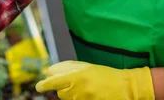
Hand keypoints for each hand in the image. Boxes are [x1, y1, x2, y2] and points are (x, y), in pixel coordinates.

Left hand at [36, 61, 153, 99]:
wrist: (124, 87)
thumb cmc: (105, 74)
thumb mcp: (87, 67)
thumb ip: (67, 68)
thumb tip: (50, 71)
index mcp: (78, 76)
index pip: (55, 82)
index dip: (45, 84)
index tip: (39, 86)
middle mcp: (79, 89)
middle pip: (61, 93)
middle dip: (64, 88)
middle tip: (76, 84)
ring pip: (68, 99)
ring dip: (72, 95)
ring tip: (85, 89)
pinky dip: (78, 99)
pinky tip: (87, 95)